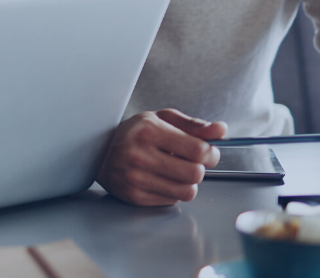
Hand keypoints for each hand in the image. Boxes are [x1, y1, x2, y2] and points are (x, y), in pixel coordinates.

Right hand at [96, 109, 226, 205]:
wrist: (98, 152)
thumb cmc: (134, 133)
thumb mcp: (162, 119)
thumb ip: (194, 125)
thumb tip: (221, 130)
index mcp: (149, 130)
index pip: (199, 150)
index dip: (210, 153)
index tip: (207, 152)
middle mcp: (140, 155)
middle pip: (195, 174)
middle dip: (198, 168)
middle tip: (190, 161)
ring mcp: (136, 178)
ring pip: (187, 191)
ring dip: (187, 182)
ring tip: (175, 170)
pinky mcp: (135, 196)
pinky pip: (172, 200)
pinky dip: (172, 191)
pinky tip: (161, 178)